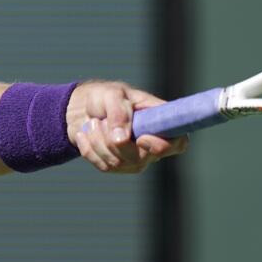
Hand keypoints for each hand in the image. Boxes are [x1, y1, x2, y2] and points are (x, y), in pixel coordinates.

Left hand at [67, 81, 187, 173]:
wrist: (83, 108)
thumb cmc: (105, 98)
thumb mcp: (112, 94)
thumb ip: (119, 112)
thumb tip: (121, 139)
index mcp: (160, 123)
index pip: (178, 144)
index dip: (162, 146)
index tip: (141, 138)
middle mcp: (152, 146)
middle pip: (139, 159)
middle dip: (113, 140)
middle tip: (102, 120)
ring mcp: (135, 159)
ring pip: (117, 163)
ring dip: (98, 140)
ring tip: (93, 122)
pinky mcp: (116, 166)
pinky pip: (103, 165)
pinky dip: (89, 148)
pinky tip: (85, 134)